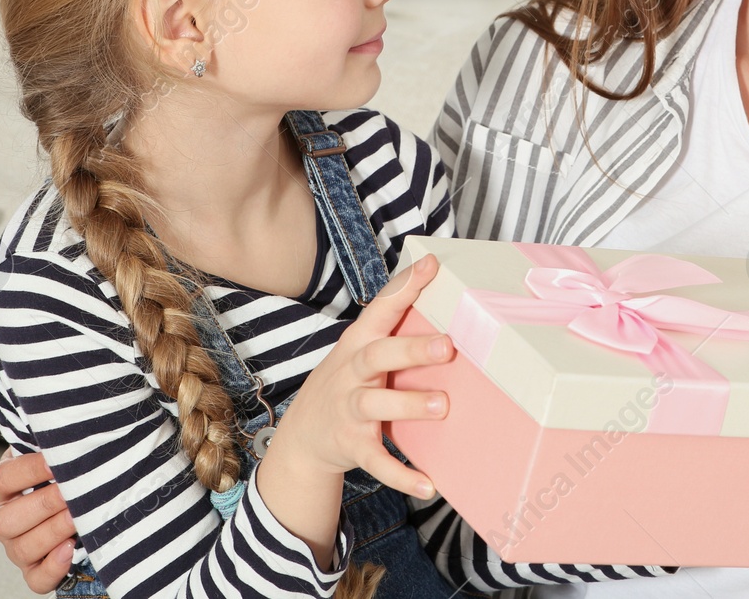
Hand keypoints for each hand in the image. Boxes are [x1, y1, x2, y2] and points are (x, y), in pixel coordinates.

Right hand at [0, 355, 75, 592]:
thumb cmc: (63, 462)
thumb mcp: (43, 432)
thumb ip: (10, 402)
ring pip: (21, 550)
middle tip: (73, 488)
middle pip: (6, 521)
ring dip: (52, 532)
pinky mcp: (41, 573)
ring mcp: (21, 548)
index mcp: (4, 485)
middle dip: (42, 504)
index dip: (25, 472)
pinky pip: (36, 580)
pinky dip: (52, 568)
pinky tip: (72, 548)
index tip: (56, 459)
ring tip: (80, 515)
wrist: (96, 500)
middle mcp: (7, 519)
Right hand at [269, 252, 455, 497]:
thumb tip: (437, 284)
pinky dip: (400, 474)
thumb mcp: (361, 352)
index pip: (381, 309)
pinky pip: (376, 461)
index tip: (432, 265)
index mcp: (359, 345)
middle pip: (377, 356)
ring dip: (407, 405)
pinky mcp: (351, 445)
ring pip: (375, 405)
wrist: (302, 438)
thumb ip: (395, 327)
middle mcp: (352, 374)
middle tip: (447, 346)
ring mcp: (349, 410)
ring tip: (441, 406)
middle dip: (410, 350)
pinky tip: (428, 484)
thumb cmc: (347, 385)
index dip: (404, 287)